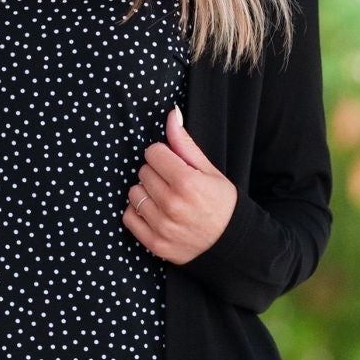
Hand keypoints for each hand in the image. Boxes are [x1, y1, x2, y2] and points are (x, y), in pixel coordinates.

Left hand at [122, 105, 238, 264]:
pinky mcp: (154, 243)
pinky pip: (129, 217)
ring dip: (146, 193)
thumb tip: (171, 115)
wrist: (230, 243)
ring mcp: (162, 226)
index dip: (163, 156)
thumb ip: (185, 144)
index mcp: (187, 182)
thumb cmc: (221, 204)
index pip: (153, 153)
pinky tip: (155, 213)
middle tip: (172, 184)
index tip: (173, 164)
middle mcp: (172, 204)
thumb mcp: (210, 171)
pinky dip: (138, 213)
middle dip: (155, 174)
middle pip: (142, 172)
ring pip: (134, 193)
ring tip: (165, 199)